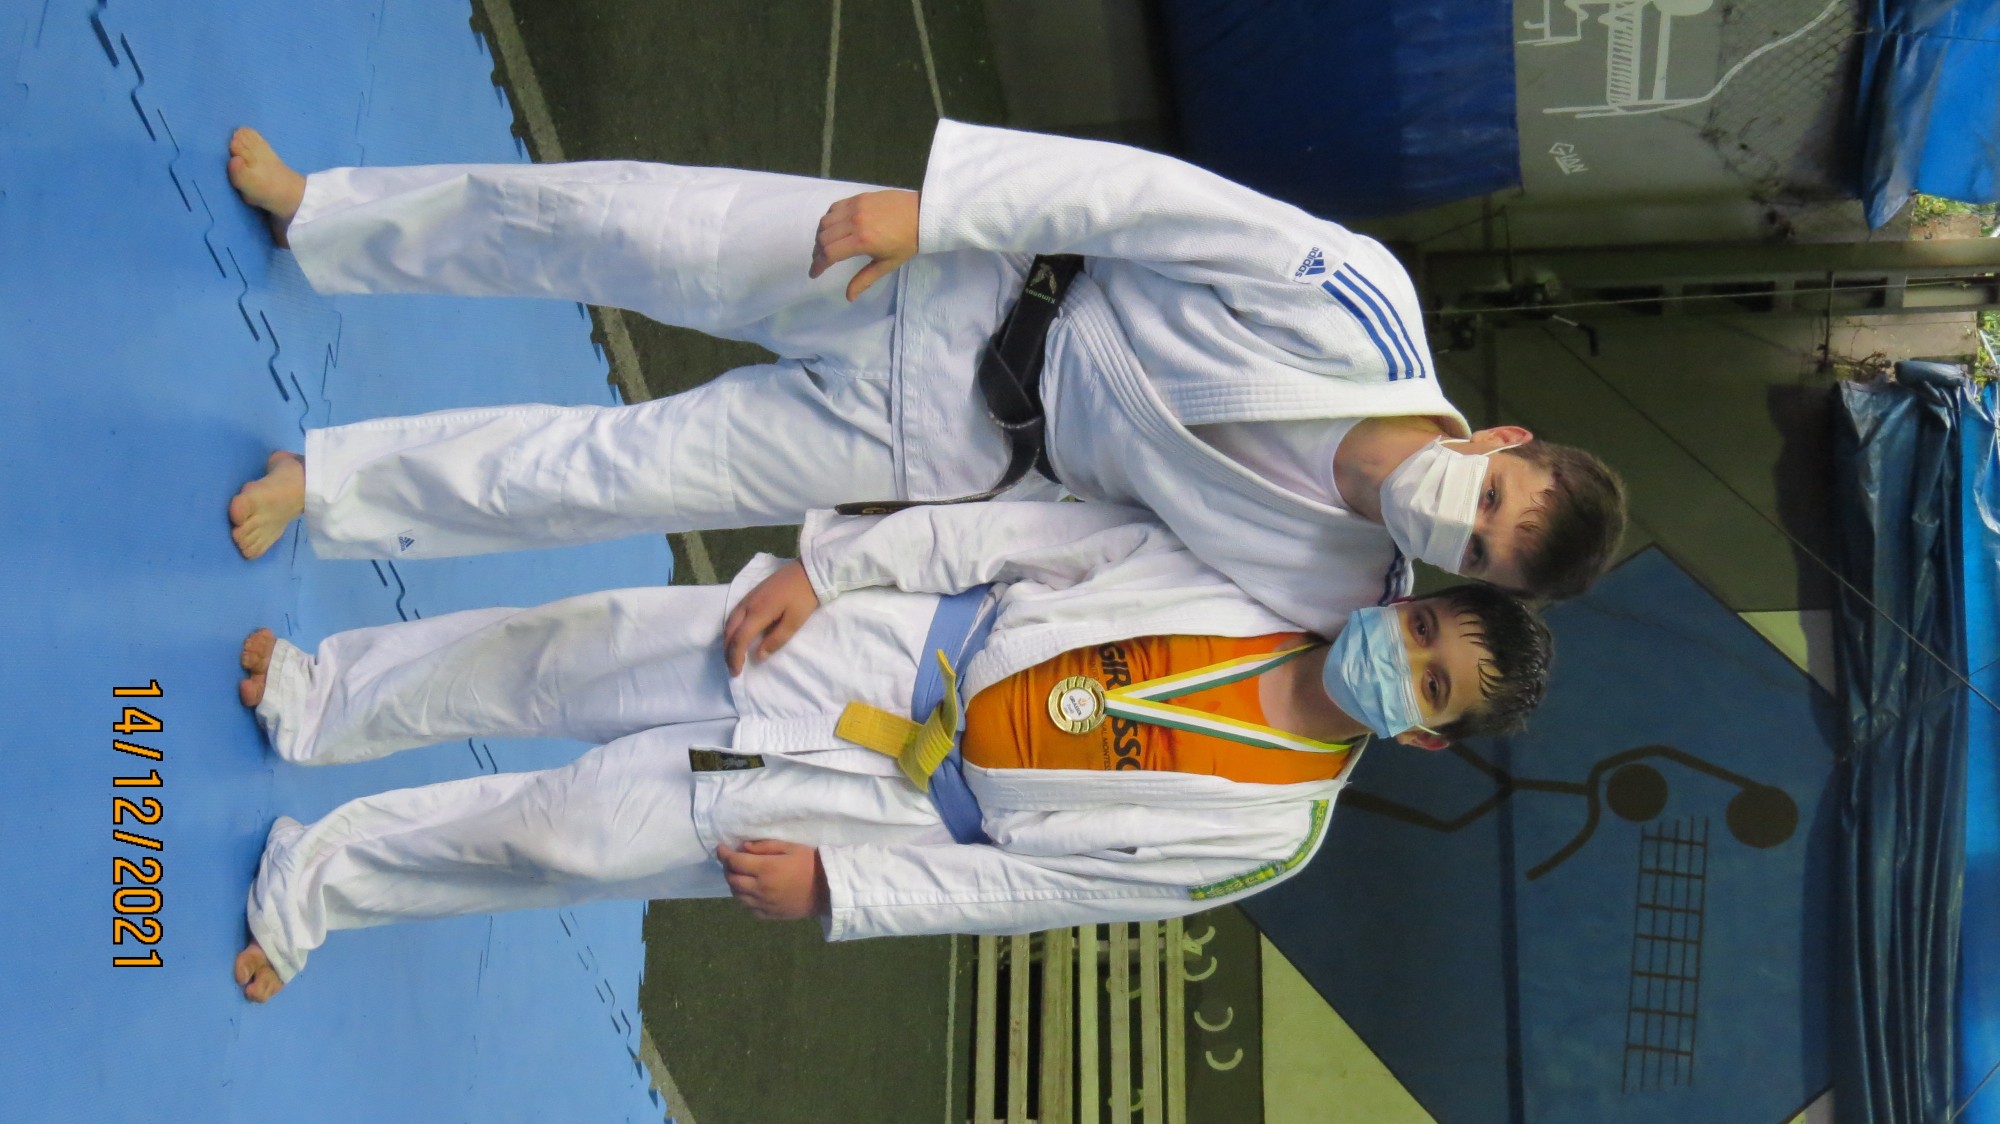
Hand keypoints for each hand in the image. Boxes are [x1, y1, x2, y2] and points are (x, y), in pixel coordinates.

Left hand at [718, 840, 828, 919]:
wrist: (827, 890)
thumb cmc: (810, 864)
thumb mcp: (790, 847)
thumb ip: (765, 846)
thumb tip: (743, 847)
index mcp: (766, 869)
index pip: (734, 861)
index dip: (723, 854)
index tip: (720, 848)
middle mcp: (760, 888)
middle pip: (732, 879)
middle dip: (727, 868)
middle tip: (731, 861)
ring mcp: (763, 904)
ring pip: (737, 896)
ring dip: (733, 884)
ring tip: (739, 875)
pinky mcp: (769, 915)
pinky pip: (747, 908)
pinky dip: (743, 898)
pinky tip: (749, 891)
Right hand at [723, 560, 819, 675]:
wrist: (808, 570)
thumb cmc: (804, 597)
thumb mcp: (794, 622)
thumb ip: (776, 640)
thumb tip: (758, 656)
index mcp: (758, 612)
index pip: (739, 639)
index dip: (735, 658)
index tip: (736, 673)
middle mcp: (747, 605)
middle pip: (729, 632)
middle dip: (728, 652)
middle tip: (732, 668)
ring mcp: (748, 597)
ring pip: (729, 622)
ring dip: (728, 640)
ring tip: (733, 655)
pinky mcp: (751, 594)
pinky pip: (734, 614)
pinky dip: (731, 629)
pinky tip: (737, 635)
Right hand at [810, 189, 919, 301]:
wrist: (922, 214)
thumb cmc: (907, 242)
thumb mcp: (887, 264)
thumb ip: (865, 279)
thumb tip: (849, 297)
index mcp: (863, 241)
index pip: (830, 254)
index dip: (819, 265)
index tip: (814, 273)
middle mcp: (855, 221)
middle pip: (823, 238)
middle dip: (818, 253)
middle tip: (821, 261)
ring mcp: (856, 207)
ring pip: (825, 222)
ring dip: (821, 235)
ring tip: (826, 245)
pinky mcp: (858, 197)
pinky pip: (834, 208)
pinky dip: (829, 219)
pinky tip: (835, 228)